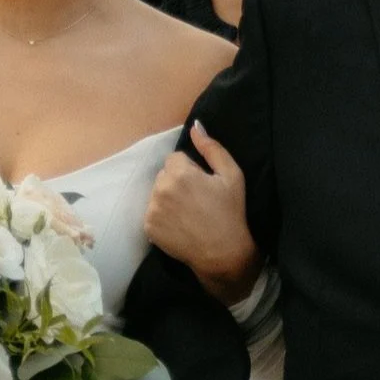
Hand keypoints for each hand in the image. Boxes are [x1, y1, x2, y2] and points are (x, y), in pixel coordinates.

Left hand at [145, 120, 260, 306]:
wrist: (222, 253)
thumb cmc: (230, 212)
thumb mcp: (231, 175)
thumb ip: (211, 147)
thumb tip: (195, 126)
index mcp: (180, 172)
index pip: (175, 158)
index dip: (190, 170)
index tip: (201, 184)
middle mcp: (161, 188)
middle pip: (163, 175)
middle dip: (176, 182)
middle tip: (195, 200)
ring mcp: (152, 209)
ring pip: (156, 193)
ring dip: (167, 198)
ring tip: (187, 214)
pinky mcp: (148, 227)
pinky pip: (152, 212)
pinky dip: (162, 216)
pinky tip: (179, 225)